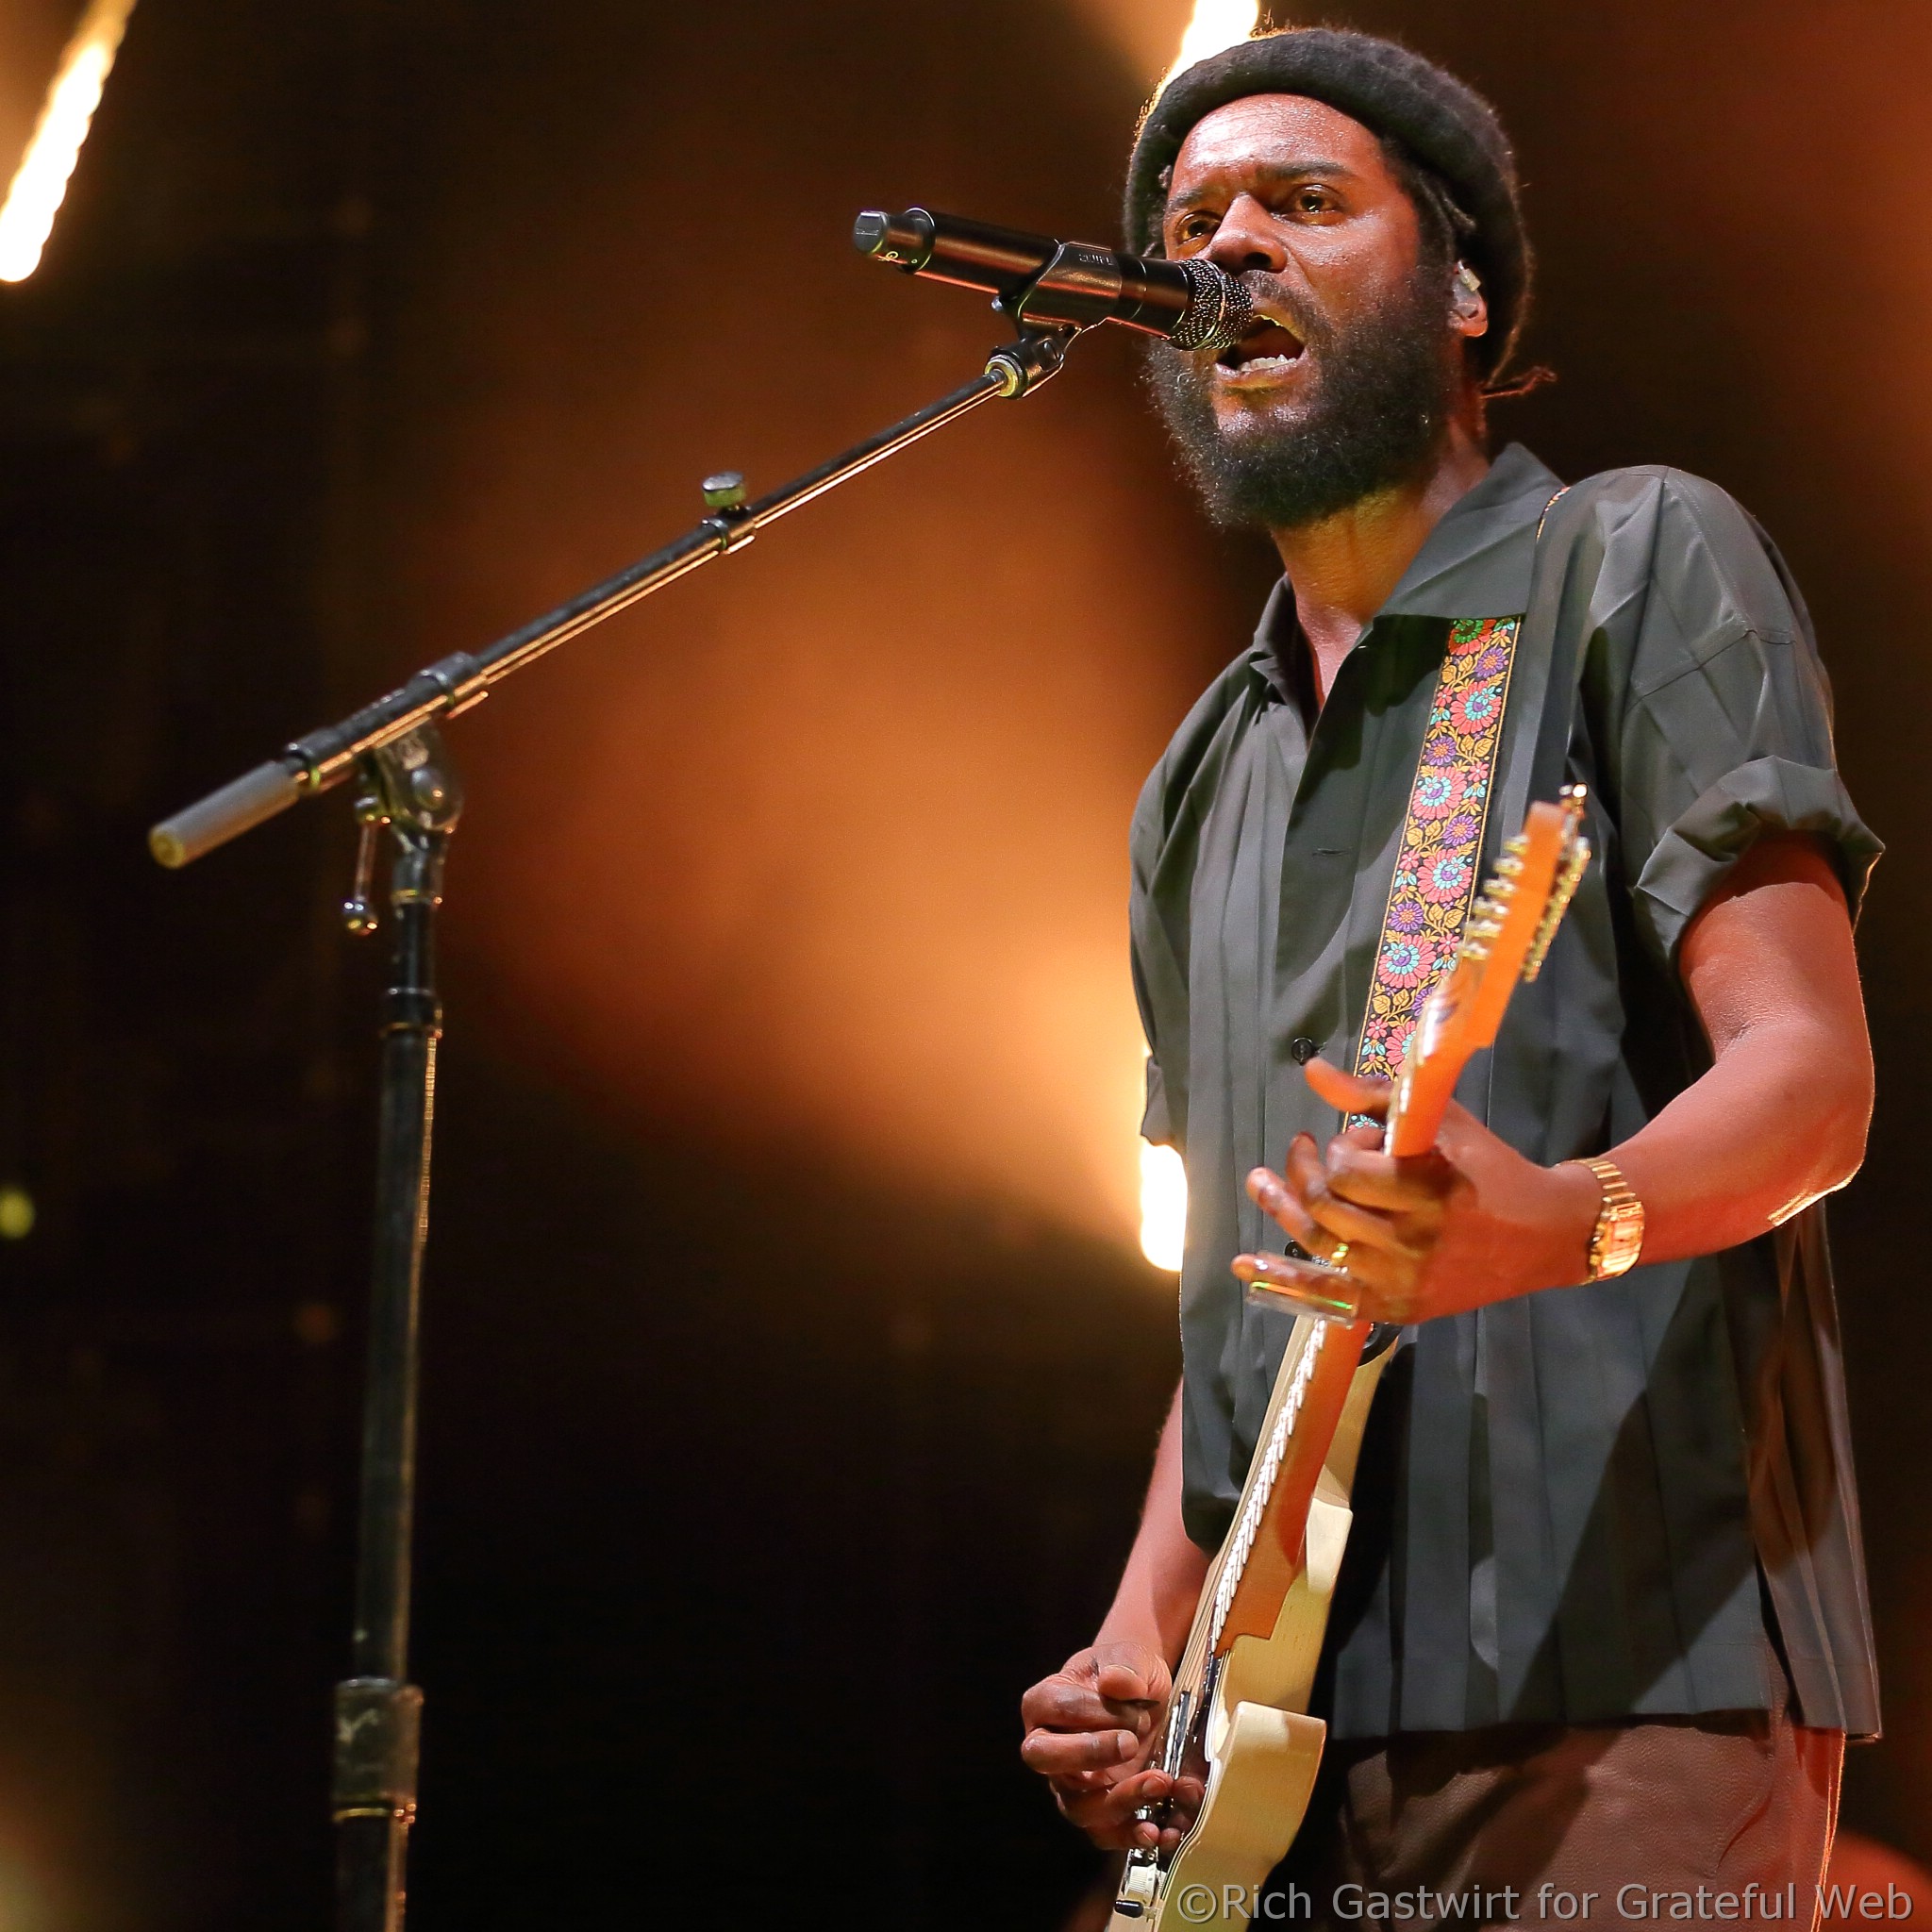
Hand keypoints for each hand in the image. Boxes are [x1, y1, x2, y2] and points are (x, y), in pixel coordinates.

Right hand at [1019, 1642, 1202, 1850]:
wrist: (1143, 1696)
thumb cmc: (1127, 1673)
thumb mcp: (1132, 1658)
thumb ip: (1125, 1667)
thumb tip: (1114, 1681)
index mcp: (1044, 1703)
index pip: (1056, 1709)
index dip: (1094, 1710)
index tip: (1134, 1708)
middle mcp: (1048, 1747)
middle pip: (1045, 1760)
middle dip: (1088, 1755)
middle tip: (1130, 1743)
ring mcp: (1070, 1784)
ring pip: (1076, 1806)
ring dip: (1120, 1800)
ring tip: (1160, 1781)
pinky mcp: (1097, 1811)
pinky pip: (1103, 1834)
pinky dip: (1130, 1836)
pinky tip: (1159, 1830)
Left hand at [1231, 1057, 1599, 1325]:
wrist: (1541, 1234)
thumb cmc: (1486, 1166)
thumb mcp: (1438, 1120)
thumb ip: (1372, 1094)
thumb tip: (1312, 1071)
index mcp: (1430, 1191)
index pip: (1347, 1171)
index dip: (1339, 1149)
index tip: (1354, 1139)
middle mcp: (1413, 1243)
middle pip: (1326, 1208)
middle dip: (1304, 1172)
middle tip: (1303, 1149)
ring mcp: (1403, 1282)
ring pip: (1318, 1246)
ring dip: (1281, 1210)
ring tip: (1261, 1182)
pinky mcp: (1397, 1309)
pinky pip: (1327, 1296)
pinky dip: (1281, 1281)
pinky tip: (1243, 1264)